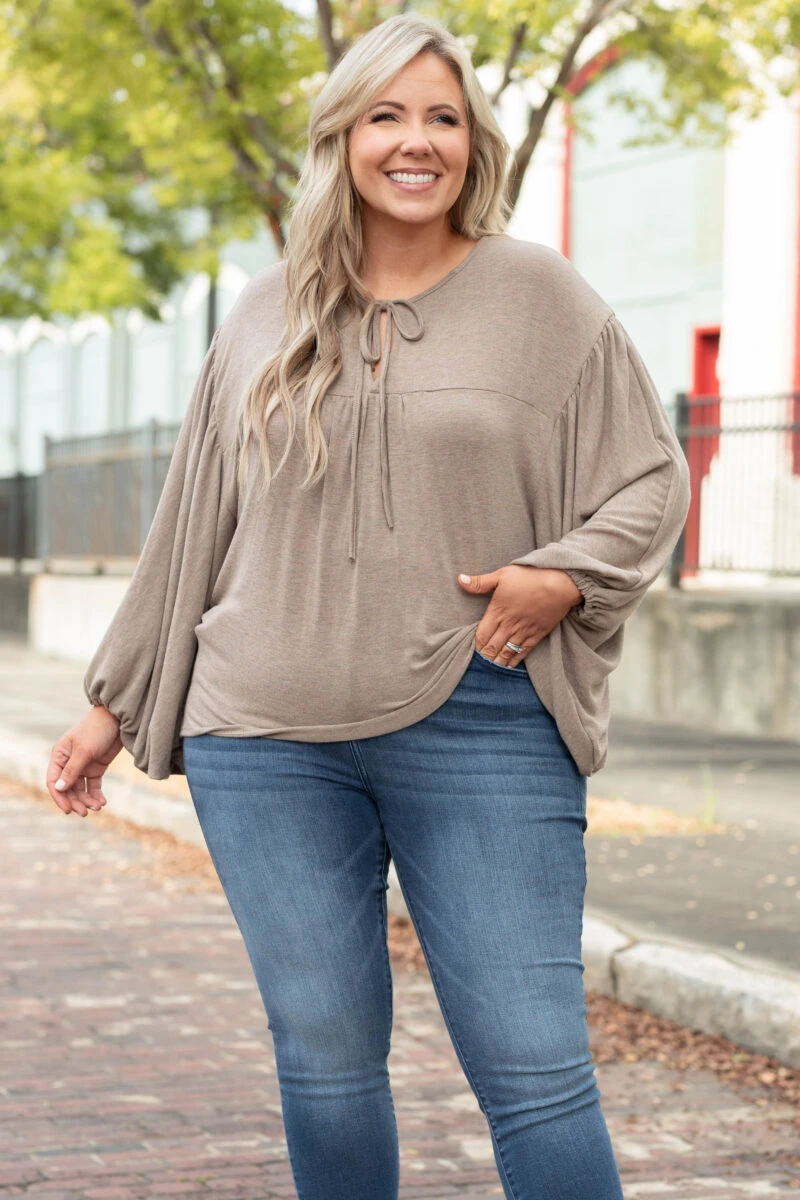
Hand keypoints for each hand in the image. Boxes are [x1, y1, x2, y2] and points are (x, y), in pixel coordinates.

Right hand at [46, 706, 122, 816]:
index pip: (54, 781)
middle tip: (85, 813)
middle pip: (68, 788)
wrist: (117, 719)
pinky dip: (96, 795)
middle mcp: (68, 762)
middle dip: (75, 801)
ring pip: (81, 789)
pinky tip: (102, 802)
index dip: (59, 797)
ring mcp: (83, 766)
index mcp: (59, 756)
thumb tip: (58, 788)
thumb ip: (72, 770)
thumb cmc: (96, 729)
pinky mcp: (96, 767)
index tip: (68, 810)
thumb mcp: (84, 750)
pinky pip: (93, 786)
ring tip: (97, 807)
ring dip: (87, 800)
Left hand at [458, 565, 582, 666]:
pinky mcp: (537, 635)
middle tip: (478, 666)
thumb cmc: (530, 577)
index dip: (475, 645)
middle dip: (484, 658)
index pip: (481, 635)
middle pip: (492, 647)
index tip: (471, 652)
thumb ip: (480, 582)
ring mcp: (523, 631)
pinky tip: (509, 666)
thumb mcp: (502, 575)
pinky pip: (523, 652)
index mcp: (497, 612)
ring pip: (506, 652)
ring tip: (491, 670)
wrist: (560, 584)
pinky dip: (515, 661)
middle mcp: (508, 625)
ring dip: (497, 662)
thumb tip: (460, 580)